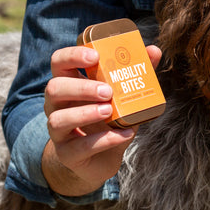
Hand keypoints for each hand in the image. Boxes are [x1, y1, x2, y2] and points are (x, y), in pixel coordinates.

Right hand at [42, 44, 161, 196]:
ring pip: (58, 119)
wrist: (101, 159)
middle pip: (54, 89)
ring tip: (109, 111)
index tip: (95, 56)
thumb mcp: (123, 96)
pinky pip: (79, 147)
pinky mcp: (67, 153)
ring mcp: (59, 131)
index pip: (59, 62)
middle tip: (108, 91)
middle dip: (81, 88)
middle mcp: (57, 106)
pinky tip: (124, 135)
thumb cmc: (110, 120)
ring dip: (85, 113)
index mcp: (69, 84)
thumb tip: (154, 51)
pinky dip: (104, 140)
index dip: (72, 56)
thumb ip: (135, 73)